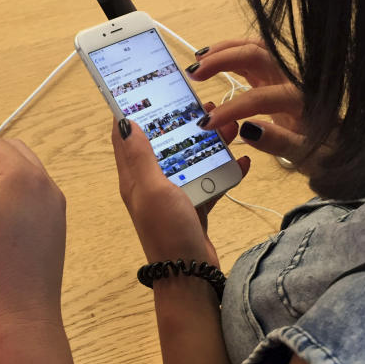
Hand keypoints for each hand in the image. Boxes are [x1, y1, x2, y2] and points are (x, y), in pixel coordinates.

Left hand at [111, 118, 250, 265]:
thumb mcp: (151, 188)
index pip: (124, 138)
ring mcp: (173, 197)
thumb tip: (123, 120)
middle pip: (163, 144)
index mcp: (133, 178)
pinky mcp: (194, 208)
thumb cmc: (167, 230)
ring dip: (207, 144)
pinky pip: (209, 182)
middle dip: (181, 123)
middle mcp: (150, 184)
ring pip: (188, 160)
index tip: (149, 88)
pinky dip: (224, 171)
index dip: (132, 112)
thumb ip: (140, 156)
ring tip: (229, 126)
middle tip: (203, 104)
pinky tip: (241, 161)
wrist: (190, 275)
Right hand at [188, 39, 327, 172]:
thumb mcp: (308, 157)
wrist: (341, 146)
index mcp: (302, 101)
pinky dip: (231, 54)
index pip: (260, 98)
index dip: (232, 109)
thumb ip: (280, 143)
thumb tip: (248, 129)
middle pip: (258, 55)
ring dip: (225, 50)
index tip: (207, 124)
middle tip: (194, 74)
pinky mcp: (278, 77)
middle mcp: (294, 80)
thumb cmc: (326, 154)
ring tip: (197, 60)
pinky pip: (254, 57)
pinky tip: (210, 60)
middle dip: (223, 60)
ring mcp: (286, 75)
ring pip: (255, 49)